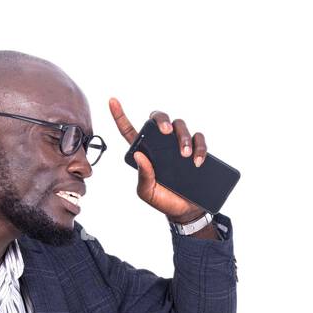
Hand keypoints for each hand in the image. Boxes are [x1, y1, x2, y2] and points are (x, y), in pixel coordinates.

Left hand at [108, 96, 209, 222]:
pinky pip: (199, 138)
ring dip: (183, 137)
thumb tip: (138, 155)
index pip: (129, 130)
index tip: (112, 100)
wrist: (186, 211)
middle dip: (161, 120)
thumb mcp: (147, 192)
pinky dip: (200, 146)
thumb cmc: (163, 200)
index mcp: (145, 152)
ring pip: (181, 126)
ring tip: (185, 155)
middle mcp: (161, 144)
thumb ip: (143, 176)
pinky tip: (197, 160)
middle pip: (159, 119)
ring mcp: (179, 145)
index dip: (120, 115)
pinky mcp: (196, 150)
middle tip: (165, 131)